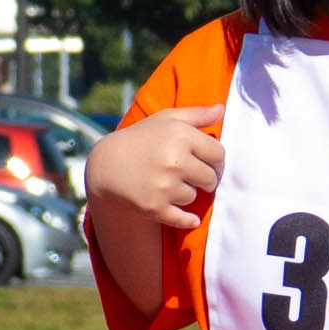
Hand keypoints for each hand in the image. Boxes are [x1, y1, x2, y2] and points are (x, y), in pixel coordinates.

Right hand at [86, 103, 226, 230]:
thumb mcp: (166, 119)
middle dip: (205, 179)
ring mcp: (164, 185)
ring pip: (194, 197)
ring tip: (171, 185)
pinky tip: (191, 219)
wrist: (107, 165)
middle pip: (211, 178)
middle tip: (194, 176)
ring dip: (187, 194)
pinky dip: (187, 220)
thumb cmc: (142, 138)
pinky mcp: (154, 207)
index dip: (215, 160)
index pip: (219, 154)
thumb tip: (221, 109)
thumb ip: (196, 114)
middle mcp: (174, 160)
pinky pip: (183, 219)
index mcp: (181, 136)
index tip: (208, 163)